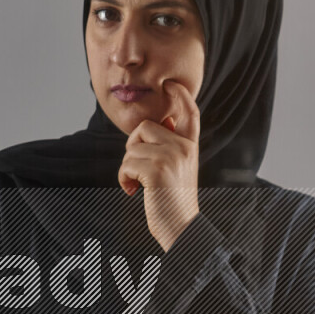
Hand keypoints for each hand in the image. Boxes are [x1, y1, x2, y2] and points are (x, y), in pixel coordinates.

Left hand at [117, 79, 200, 250]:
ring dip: (127, 168)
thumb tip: (161, 122)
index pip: (190, 113)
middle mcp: (183, 147)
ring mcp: (171, 157)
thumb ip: (171, 146)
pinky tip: (133, 192)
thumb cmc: (174, 202)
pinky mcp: (157, 170)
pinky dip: (124, 179)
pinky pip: (127, 164)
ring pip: (132, 147)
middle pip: (145, 129)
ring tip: (138, 185)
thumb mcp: (178, 169)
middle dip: (133, 148)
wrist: (181, 228)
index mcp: (190, 146)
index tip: (171, 84)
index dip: (181, 96)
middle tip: (138, 171)